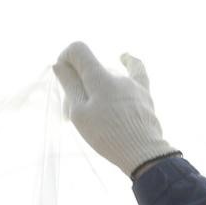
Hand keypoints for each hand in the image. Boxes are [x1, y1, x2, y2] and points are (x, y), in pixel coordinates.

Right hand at [54, 42, 174, 177]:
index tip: (64, 77)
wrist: (143, 154)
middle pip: (92, 69)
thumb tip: (60, 65)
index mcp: (100, 77)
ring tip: (95, 114)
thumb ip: (70, 86)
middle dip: (79, 83)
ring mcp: (134, 84)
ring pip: (108, 77)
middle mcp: (118, 75)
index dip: (66, 58)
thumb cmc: (107, 135)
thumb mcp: (79, 114)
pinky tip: (124, 57)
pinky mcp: (145, 95)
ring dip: (96, 89)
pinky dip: (129, 63)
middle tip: (75, 111)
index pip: (78, 50)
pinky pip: (137, 72)